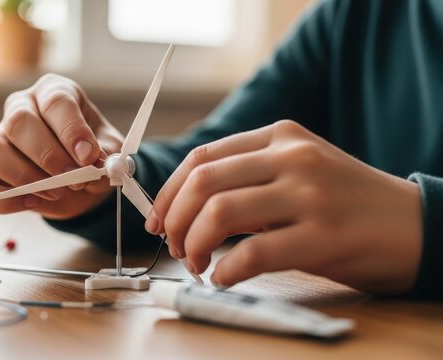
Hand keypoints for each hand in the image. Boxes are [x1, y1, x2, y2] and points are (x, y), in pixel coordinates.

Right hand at [0, 74, 123, 218]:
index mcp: (53, 93)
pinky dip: (5, 200)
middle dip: (48, 155)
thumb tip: (94, 163)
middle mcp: (21, 108)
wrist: (83, 181)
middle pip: (18, 122)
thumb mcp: (108, 151)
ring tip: (56, 191)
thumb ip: (104, 155)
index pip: (55, 101)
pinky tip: (33, 202)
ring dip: (23, 176)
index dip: (71, 130)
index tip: (88, 156)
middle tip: (74, 178)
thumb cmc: (92, 155)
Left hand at [146, 120, 422, 294]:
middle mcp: (292, 157)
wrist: (413, 223)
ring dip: (193, 244)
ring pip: (220, 212)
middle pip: (203, 181)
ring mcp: (309, 194)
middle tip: (172, 244)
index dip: (168, 191)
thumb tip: (184, 207)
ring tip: (196, 262)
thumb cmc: (345, 202)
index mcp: (280, 137)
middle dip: (173, 218)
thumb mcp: (297, 170)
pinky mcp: (323, 235)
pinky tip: (223, 276)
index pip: (202, 157)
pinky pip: (253, 253)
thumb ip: (248, 177)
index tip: (155, 218)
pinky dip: (226, 270)